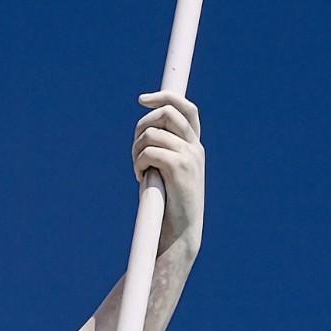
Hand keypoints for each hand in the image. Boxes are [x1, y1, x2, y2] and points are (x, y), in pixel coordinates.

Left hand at [132, 92, 205, 251]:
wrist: (182, 233)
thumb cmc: (170, 205)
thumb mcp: (169, 172)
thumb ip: (164, 149)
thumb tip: (144, 130)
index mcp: (195, 146)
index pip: (186, 108)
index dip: (165, 97)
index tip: (142, 99)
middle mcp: (195, 147)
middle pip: (166, 112)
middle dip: (142, 125)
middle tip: (135, 148)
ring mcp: (189, 156)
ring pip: (152, 133)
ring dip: (136, 150)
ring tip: (139, 169)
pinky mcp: (179, 167)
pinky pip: (148, 151)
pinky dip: (138, 163)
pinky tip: (141, 178)